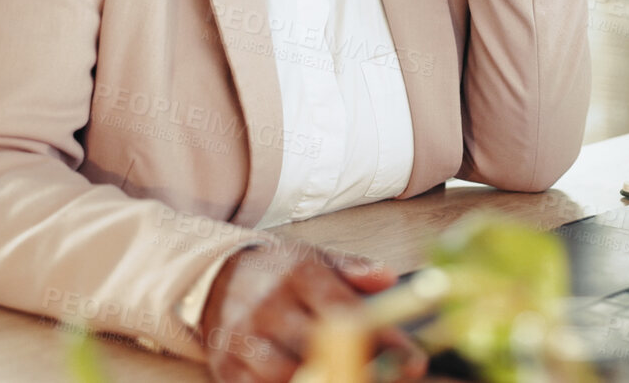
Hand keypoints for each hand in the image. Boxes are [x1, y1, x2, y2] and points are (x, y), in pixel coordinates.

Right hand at [199, 245, 427, 382]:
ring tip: (347, 376)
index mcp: (297, 273)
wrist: (214, 278)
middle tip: (388, 376)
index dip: (384, 341)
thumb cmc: (277, 274)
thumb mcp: (314, 258)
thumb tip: (389, 279)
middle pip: (322, 349)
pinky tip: (313, 380)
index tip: (413, 360)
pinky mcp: (227, 366)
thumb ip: (353, 269)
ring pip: (291, 376)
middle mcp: (268, 305)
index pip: (346, 312)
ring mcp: (244, 338)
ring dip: (325, 380)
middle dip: (361, 368)